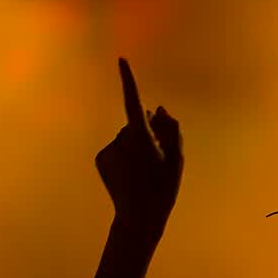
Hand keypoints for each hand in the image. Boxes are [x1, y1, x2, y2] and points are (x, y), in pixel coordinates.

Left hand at [96, 58, 182, 229]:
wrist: (138, 218)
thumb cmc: (162, 188)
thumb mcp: (176, 158)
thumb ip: (170, 129)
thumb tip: (159, 108)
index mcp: (141, 138)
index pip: (133, 102)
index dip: (128, 80)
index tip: (121, 60)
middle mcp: (120, 140)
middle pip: (135, 123)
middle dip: (146, 131)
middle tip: (157, 158)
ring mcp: (108, 150)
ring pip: (126, 137)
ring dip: (135, 145)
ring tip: (144, 170)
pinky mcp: (101, 158)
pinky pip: (116, 148)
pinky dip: (124, 155)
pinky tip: (131, 174)